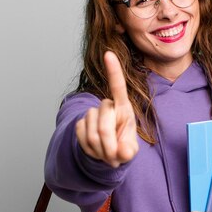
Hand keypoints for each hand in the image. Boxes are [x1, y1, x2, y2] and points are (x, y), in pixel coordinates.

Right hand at [75, 51, 138, 167]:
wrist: (108, 153)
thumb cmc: (123, 146)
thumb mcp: (130, 150)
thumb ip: (128, 151)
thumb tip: (123, 152)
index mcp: (123, 107)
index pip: (118, 86)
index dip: (113, 70)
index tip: (109, 53)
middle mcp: (106, 106)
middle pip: (104, 125)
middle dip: (108, 146)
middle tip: (114, 158)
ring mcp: (92, 113)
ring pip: (92, 133)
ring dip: (100, 150)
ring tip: (107, 154)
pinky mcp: (81, 122)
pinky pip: (81, 136)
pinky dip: (90, 149)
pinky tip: (96, 150)